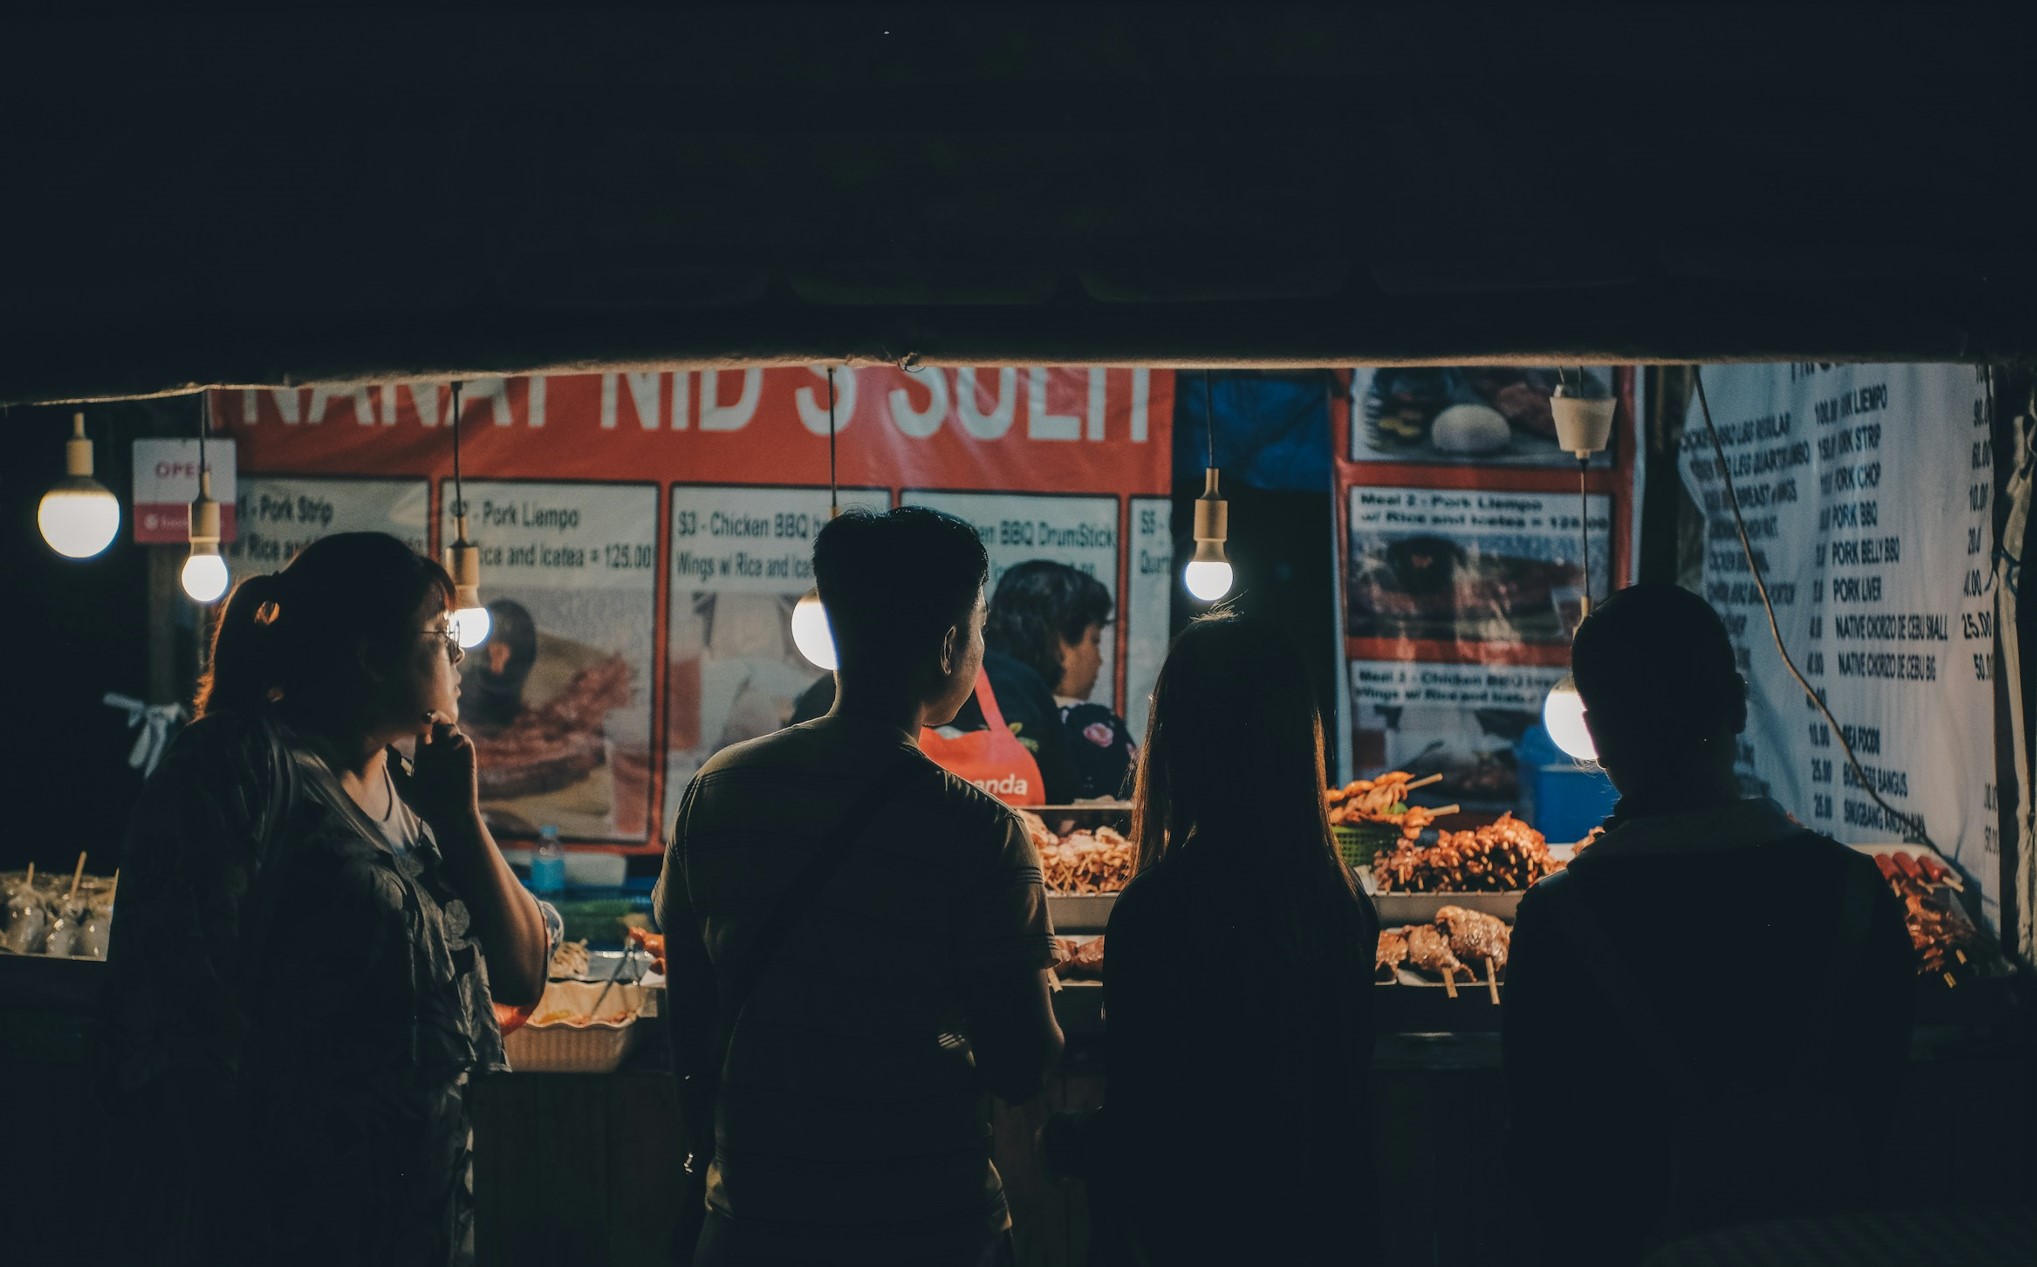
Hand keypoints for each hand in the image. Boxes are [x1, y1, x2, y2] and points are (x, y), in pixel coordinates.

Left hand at [390, 718, 480, 833]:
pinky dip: (457, 737)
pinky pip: (464, 739)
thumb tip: (387, 747)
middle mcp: (440, 751)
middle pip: (438, 724)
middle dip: (433, 715)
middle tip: (424, 716)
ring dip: (445, 725)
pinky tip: (450, 746)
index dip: (415, 724)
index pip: (421, 731)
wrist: (449, 817)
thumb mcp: (404, 787)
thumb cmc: (426, 805)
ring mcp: (454, 753)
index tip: (408, 723)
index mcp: (425, 755)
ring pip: (451, 728)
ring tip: (439, 735)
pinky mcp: (467, 758)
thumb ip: (395, 767)